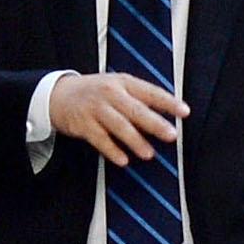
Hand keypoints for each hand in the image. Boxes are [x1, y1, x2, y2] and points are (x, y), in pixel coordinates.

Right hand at [50, 73, 188, 165]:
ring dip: (135, 141)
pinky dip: (112, 150)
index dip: (168, 102)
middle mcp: (111, 94)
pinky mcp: (83, 124)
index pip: (150, 92)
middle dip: (155, 123)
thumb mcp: (117, 87)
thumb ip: (139, 99)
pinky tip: (123, 160)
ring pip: (119, 126)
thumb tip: (167, 116)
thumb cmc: (95, 92)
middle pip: (136, 110)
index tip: (185, 111)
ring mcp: (96, 109)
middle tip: (172, 135)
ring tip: (149, 154)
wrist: (58, 94)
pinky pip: (100, 139)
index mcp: (124, 82)